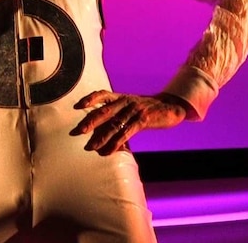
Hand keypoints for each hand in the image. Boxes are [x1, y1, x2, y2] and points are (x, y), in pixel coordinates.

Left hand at [70, 90, 186, 155]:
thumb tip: (98, 132)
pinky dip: (116, 143)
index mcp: (121, 97)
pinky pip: (126, 133)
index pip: (102, 94)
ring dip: (101, 137)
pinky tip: (108, 151)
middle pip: (105, 111)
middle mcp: (126, 101)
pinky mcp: (144, 119)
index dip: (89, 99)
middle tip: (77, 131)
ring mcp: (135, 110)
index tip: (76, 106)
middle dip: (90, 121)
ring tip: (90, 147)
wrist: (171, 106)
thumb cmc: (146, 109)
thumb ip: (116, 116)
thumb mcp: (130, 107)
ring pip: (114, 124)